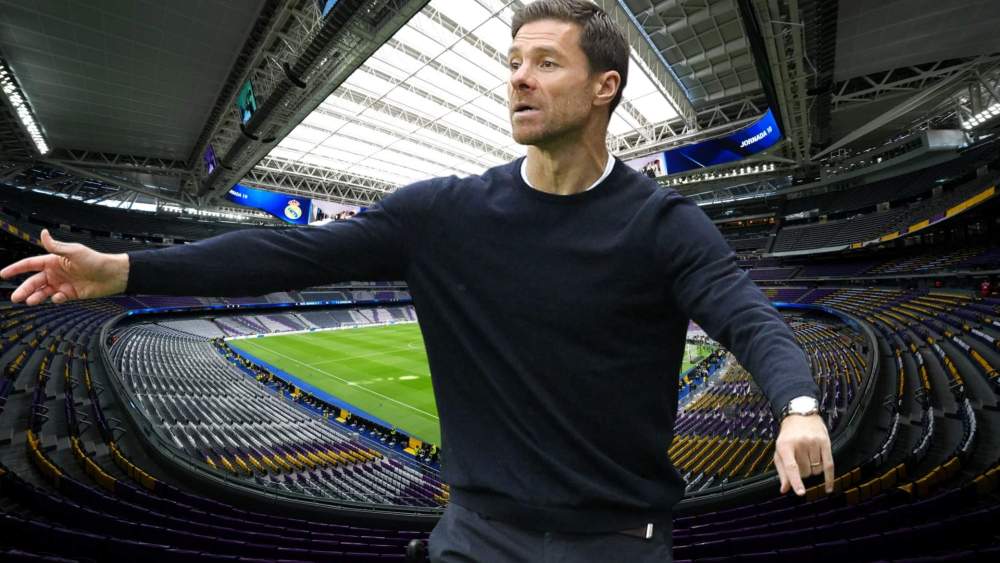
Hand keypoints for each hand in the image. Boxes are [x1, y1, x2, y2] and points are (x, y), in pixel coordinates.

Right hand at [0, 229, 129, 304]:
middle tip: (15, 297)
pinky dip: (54, 299)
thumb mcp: (74, 251)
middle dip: (23, 289)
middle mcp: (56, 272)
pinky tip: (57, 297)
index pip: (29, 264)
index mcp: (53, 260)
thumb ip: (55, 246)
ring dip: (35, 297)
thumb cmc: (95, 260)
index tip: (2, 274)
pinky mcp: (70, 294)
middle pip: (34, 281)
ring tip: (29, 301)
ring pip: (43, 292)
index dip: (15, 269)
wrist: (113, 275)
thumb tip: (42, 233)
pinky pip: (57, 298)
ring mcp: (62, 284)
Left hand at [773, 413, 833, 495]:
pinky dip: (829, 478)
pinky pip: (829, 465)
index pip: (791, 467)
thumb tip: (785, 489)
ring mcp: (813, 442)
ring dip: (813, 470)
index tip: (800, 492)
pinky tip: (828, 488)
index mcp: (785, 446)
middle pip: (805, 472)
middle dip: (803, 472)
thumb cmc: (788, 436)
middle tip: (799, 460)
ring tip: (808, 457)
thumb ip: (782, 471)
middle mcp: (800, 443)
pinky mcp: (825, 442)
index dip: (796, 481)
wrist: (800, 414)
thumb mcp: (780, 450)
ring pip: (816, 470)